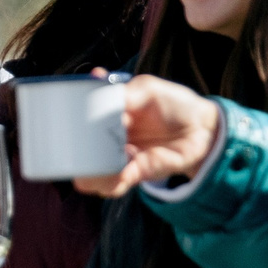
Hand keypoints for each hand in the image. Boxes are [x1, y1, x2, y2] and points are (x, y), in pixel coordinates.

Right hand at [73, 73, 224, 196]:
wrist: (203, 127)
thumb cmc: (174, 103)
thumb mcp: (147, 89)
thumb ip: (123, 92)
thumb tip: (96, 83)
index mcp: (106, 117)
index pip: (78, 125)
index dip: (68, 128)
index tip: (63, 126)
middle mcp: (108, 140)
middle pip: (79, 154)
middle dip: (74, 155)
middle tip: (78, 147)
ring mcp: (120, 158)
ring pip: (90, 175)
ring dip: (88, 173)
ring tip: (94, 165)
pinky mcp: (136, 173)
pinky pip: (114, 185)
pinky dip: (109, 183)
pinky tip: (115, 175)